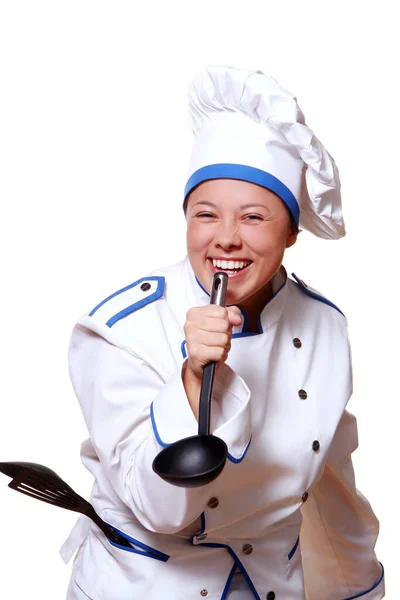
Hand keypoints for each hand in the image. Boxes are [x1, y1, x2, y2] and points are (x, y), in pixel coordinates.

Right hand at [182, 304, 241, 418]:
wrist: (201, 369)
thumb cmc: (210, 344)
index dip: (228, 320)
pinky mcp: (196, 355)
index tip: (224, 327)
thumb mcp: (222, 325)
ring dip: (224, 347)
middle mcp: (189, 326)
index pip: (221, 310)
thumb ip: (232, 314)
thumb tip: (235, 316)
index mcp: (193, 313)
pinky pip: (220, 351)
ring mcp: (191, 341)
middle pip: (224, 325)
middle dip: (226, 335)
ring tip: (216, 350)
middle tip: (218, 342)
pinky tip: (214, 358)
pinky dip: (221, 356)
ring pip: (223, 339)